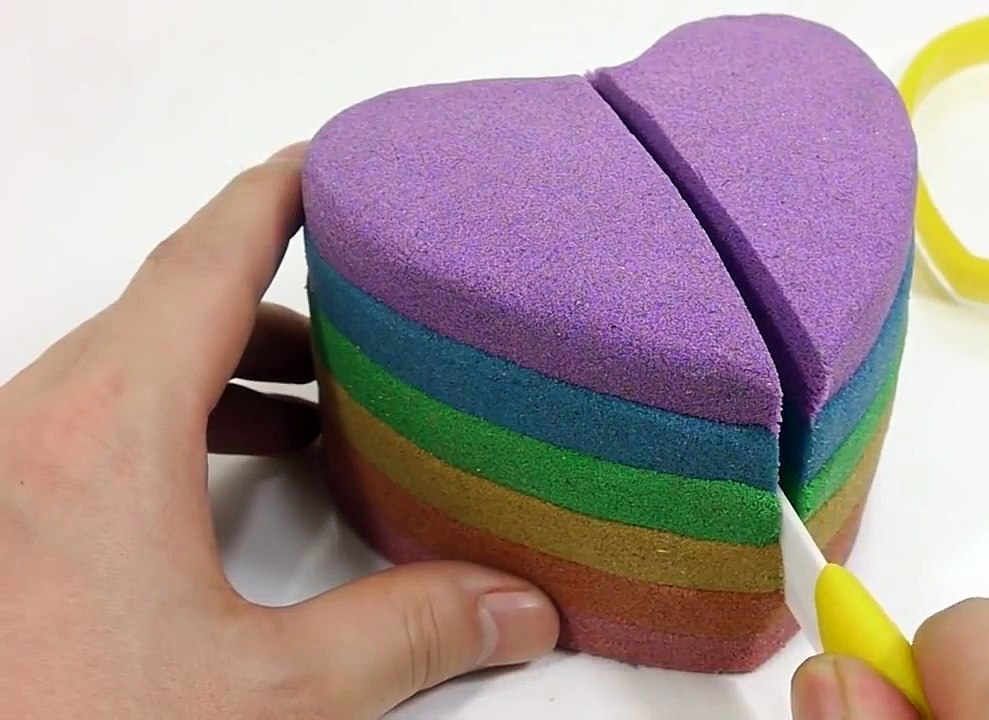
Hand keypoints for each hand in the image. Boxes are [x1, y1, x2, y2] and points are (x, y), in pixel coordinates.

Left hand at [0, 144, 559, 718]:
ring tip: (303, 408)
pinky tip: (206, 487)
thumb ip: (401, 638)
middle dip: (266, 303)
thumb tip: (511, 608)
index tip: (323, 164)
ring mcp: (1, 469)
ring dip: (213, 370)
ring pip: (117, 370)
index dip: (275, 201)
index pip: (204, 266)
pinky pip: (80, 423)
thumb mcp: (261, 695)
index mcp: (101, 434)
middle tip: (350, 310)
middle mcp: (31, 431)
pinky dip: (159, 421)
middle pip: (163, 312)